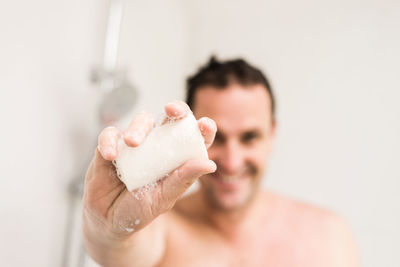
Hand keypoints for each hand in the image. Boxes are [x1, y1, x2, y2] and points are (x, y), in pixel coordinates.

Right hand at [83, 101, 216, 239]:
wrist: (108, 221)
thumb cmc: (140, 209)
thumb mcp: (164, 198)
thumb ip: (183, 179)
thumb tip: (210, 164)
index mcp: (176, 158)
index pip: (194, 137)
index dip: (203, 127)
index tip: (205, 125)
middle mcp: (158, 146)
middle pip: (170, 118)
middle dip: (175, 109)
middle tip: (171, 110)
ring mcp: (135, 145)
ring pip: (141, 121)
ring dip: (138, 127)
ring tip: (133, 143)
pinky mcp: (111, 146)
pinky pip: (110, 134)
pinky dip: (109, 141)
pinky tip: (111, 155)